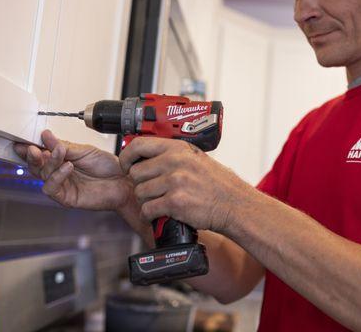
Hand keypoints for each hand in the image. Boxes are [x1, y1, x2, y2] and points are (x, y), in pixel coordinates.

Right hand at [14, 130, 132, 210]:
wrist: (125, 181)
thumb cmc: (109, 167)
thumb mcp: (85, 151)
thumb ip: (64, 145)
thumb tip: (45, 135)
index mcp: (61, 160)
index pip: (40, 154)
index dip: (30, 147)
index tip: (23, 140)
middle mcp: (59, 173)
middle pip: (36, 166)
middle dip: (32, 155)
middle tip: (33, 147)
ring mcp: (62, 186)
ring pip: (43, 175)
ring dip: (49, 162)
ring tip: (60, 152)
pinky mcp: (66, 198)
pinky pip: (52, 188)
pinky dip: (57, 176)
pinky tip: (68, 167)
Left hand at [119, 137, 255, 232]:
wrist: (235, 204)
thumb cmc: (218, 184)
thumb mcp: (196, 159)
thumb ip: (172, 156)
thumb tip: (146, 156)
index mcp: (178, 149)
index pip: (139, 145)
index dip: (127, 157)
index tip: (126, 165)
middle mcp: (175, 162)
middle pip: (136, 173)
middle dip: (140, 184)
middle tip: (152, 190)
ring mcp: (175, 182)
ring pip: (140, 192)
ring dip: (147, 201)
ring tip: (161, 202)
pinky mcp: (175, 202)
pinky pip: (148, 209)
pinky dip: (151, 215)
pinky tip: (162, 213)